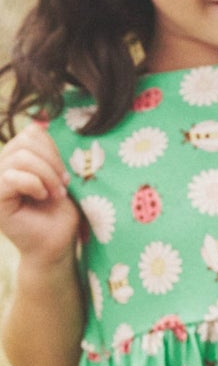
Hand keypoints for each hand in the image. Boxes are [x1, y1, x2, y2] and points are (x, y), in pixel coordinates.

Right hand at [0, 123, 81, 272]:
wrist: (57, 243)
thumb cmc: (60, 211)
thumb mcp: (56, 173)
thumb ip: (45, 150)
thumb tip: (41, 122)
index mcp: (14, 160)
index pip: (30, 132)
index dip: (52, 148)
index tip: (64, 173)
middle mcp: (0, 169)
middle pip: (25, 141)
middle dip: (52, 162)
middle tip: (62, 185)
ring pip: (21, 157)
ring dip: (47, 175)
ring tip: (55, 193)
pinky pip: (12, 177)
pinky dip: (35, 184)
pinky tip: (43, 197)